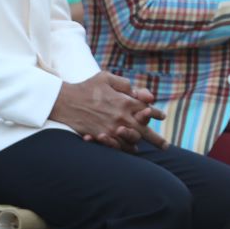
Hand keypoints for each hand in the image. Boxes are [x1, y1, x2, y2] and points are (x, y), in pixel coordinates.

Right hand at [50, 72, 166, 151]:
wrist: (64, 101)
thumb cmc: (87, 87)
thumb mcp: (107, 78)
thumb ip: (125, 84)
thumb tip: (139, 93)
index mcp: (125, 101)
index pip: (147, 110)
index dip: (156, 114)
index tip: (162, 116)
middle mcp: (121, 117)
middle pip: (144, 131)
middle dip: (156, 139)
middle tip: (165, 146)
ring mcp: (111, 128)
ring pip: (132, 141)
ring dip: (140, 145)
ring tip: (145, 151)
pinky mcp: (100, 136)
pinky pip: (117, 146)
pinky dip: (125, 149)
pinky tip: (131, 150)